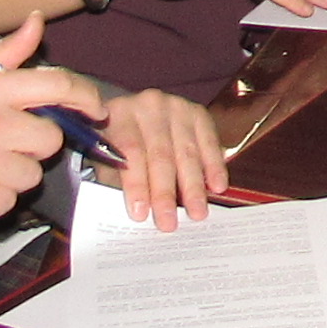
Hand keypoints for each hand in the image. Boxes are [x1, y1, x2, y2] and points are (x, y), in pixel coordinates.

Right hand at [0, 15, 107, 241]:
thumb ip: (3, 56)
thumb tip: (37, 21)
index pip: (55, 86)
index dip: (85, 97)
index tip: (97, 108)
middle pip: (51, 138)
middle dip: (34, 144)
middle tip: (1, 143)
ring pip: (32, 174)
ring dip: (13, 174)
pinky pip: (11, 201)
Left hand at [77, 87, 229, 231]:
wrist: (138, 113)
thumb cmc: (121, 143)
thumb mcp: (109, 157)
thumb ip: (119, 179)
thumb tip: (137, 213)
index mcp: (119, 114)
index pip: (130, 151)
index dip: (137, 184)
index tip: (140, 214)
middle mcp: (149, 105)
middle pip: (160, 154)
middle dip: (165, 192)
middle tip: (169, 223)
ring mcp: (176, 106)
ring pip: (186, 151)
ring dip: (193, 186)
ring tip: (197, 213)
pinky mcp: (198, 112)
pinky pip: (209, 142)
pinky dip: (214, 166)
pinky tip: (217, 187)